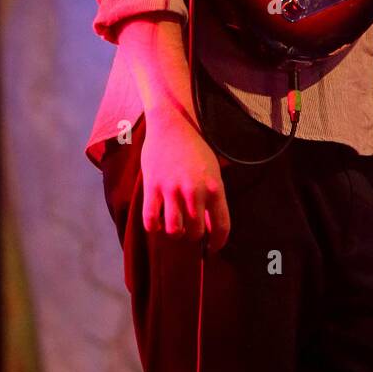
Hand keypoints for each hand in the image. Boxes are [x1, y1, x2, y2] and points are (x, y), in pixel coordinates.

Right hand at [140, 107, 231, 252]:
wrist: (173, 124)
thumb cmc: (196, 147)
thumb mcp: (214, 169)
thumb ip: (214, 195)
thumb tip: (213, 223)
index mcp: (215, 187)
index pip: (221, 226)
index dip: (217, 242)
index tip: (212, 247)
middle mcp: (195, 191)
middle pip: (196, 232)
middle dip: (193, 237)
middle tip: (190, 232)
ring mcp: (173, 190)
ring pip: (174, 230)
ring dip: (174, 233)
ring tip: (174, 227)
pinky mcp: (153, 187)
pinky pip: (151, 219)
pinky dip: (153, 227)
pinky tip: (156, 222)